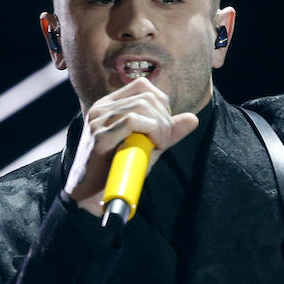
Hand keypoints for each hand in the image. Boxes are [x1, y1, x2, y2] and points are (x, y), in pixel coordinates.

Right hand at [63, 77, 198, 216]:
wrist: (90, 197)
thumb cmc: (117, 170)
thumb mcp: (148, 146)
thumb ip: (168, 131)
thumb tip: (193, 118)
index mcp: (110, 105)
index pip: (143, 86)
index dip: (162, 104)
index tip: (163, 128)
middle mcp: (101, 107)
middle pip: (148, 96)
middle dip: (165, 118)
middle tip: (161, 143)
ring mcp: (98, 119)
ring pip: (143, 106)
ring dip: (160, 128)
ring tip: (156, 147)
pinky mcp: (99, 135)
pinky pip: (133, 120)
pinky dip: (151, 132)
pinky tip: (151, 147)